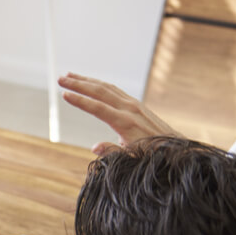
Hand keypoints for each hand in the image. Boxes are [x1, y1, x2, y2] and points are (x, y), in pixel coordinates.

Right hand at [58, 72, 179, 154]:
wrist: (175, 148)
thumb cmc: (152, 155)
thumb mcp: (132, 158)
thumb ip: (113, 152)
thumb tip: (94, 147)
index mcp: (125, 122)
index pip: (98, 108)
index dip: (80, 101)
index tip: (64, 95)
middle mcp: (129, 108)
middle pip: (100, 91)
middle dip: (79, 84)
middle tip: (60, 79)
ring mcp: (134, 104)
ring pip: (107, 87)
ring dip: (87, 80)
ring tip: (70, 76)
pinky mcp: (136, 104)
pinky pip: (114, 90)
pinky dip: (99, 84)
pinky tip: (91, 83)